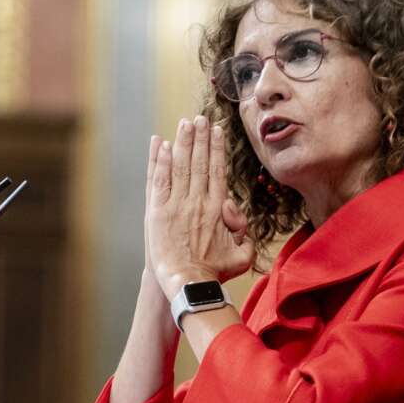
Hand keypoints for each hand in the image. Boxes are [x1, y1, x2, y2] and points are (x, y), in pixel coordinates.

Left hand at [147, 115, 254, 299]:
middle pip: (199, 162)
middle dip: (200, 138)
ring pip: (180, 166)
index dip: (216, 149)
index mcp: (218, 208)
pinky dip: (160, 161)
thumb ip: (245, 232)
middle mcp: (198, 200)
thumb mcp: (242, 255)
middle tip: (200, 118)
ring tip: (185, 123)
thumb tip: (234, 211)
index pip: (217, 170)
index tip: (216, 131)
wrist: (188, 283)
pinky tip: (160, 144)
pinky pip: (160, 180)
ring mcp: (177, 204)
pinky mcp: (158, 211)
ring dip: (183, 142)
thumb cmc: (215, 273)